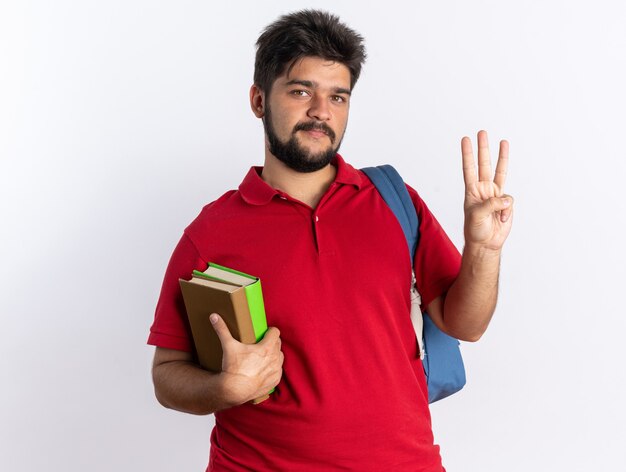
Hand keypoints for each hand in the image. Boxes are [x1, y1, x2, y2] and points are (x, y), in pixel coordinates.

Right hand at [210, 313, 283, 404]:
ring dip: (273, 355)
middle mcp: (274, 358)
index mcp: (266, 348)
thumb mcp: (228, 346)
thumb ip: (222, 330)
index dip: (270, 331)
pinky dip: (273, 369)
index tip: (264, 332)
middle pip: (278, 344)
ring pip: (279, 357)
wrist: (234, 390)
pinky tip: (264, 369)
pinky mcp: (275, 381)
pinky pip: (278, 371)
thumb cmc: (233, 368)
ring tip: (263, 356)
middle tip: (260, 344)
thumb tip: (214, 316)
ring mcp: (276, 370)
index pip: (275, 332)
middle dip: (271, 342)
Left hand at [461, 130, 513, 251]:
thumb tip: (506, 198)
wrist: (486, 243)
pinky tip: (501, 218)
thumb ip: (491, 204)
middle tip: (481, 132)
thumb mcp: (477, 216)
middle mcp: (483, 189)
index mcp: (471, 191)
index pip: (469, 169)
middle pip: (484, 164)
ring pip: (500, 172)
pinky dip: (507, 210)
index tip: (465, 140)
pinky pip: (510, 201)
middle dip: (483, 148)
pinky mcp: (506, 203)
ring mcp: (495, 194)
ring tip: (504, 141)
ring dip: (502, 156)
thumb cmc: (475, 230)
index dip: (467, 154)